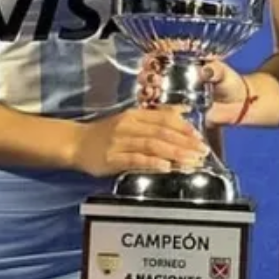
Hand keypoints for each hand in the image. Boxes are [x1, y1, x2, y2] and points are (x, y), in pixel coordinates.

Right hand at [71, 105, 207, 176]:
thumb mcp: (131, 119)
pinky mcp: (112, 159)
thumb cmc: (106, 133)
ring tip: (191, 161)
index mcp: (135, 115)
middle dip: (185, 143)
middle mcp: (129, 126)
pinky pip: (135, 160)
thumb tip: (184, 110)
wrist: (76, 143)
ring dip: (174, 153)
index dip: (184, 127)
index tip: (199, 137)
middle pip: (162, 132)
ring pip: (152, 145)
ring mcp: (120, 142)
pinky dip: (153, 163)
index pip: (164, 118)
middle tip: (202, 152)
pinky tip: (166, 167)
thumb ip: (157, 116)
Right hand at [136, 57, 248, 126]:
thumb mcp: (222, 72)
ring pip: (148, 93)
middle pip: (148, 76)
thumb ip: (214, 69)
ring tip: (152, 93)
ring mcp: (170, 98)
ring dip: (146, 92)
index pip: (157, 58)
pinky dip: (152, 111)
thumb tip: (205, 70)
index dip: (151, 60)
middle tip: (154, 79)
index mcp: (180, 64)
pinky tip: (154, 108)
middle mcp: (171, 80)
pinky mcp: (173, 115)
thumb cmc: (229, 83)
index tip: (153, 62)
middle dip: (146, 77)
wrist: (238, 105)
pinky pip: (157, 113)